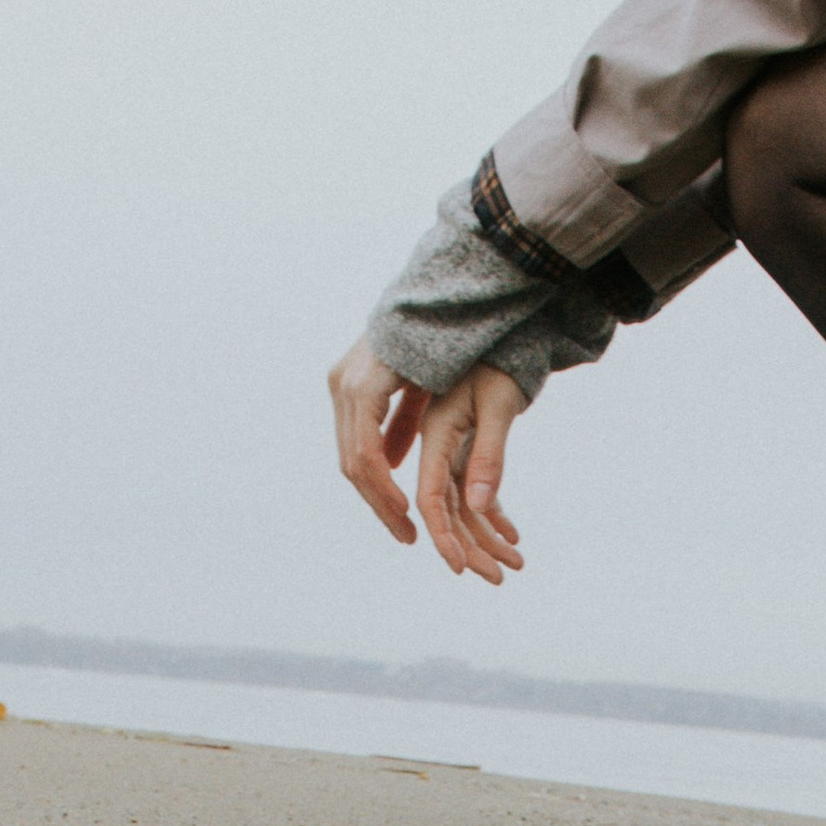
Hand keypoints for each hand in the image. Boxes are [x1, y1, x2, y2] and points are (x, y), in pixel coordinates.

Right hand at [328, 339, 525, 583]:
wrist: (437, 289)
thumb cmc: (460, 338)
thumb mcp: (471, 394)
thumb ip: (476, 447)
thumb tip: (483, 507)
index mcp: (368, 384)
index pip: (366, 457)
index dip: (386, 495)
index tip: (412, 523)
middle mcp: (345, 383)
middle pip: (352, 461)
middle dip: (379, 503)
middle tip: (409, 536)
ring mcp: (342, 382)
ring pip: (350, 453)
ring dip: (376, 489)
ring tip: (406, 519)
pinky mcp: (349, 383)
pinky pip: (356, 436)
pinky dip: (376, 465)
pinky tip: (398, 487)